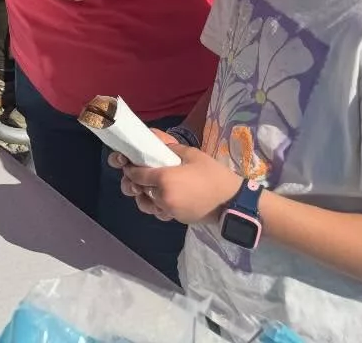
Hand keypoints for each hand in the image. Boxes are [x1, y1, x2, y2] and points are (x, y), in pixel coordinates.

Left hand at [110, 143, 241, 224]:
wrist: (232, 201)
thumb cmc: (213, 174)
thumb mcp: (192, 154)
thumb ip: (170, 148)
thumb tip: (156, 142)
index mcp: (164, 179)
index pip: (137, 174)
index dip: (130, 169)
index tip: (129, 163)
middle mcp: (163, 197)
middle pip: (138, 190)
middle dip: (135, 182)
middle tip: (139, 174)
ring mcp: (169, 210)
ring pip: (146, 204)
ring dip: (144, 196)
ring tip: (149, 187)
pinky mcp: (176, 219)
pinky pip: (159, 213)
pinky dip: (156, 206)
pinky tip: (162, 197)